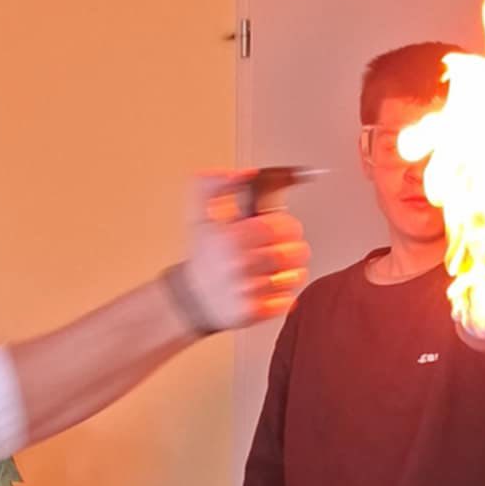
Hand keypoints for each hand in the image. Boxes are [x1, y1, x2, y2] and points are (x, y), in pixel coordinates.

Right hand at [176, 173, 310, 331]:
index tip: (284, 227)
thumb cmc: (202, 257)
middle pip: (294, 252)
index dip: (289, 226)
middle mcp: (241, 264)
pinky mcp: (253, 313)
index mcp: (232, 237)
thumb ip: (215, 185)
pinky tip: (273, 287)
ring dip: (293, 271)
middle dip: (294, 248)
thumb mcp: (200, 215)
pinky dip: (285, 294)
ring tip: (281, 267)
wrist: (189, 299)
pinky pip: (286, 301)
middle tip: (287, 247)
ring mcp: (248, 290)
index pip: (281, 227)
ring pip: (295, 277)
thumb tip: (243, 173)